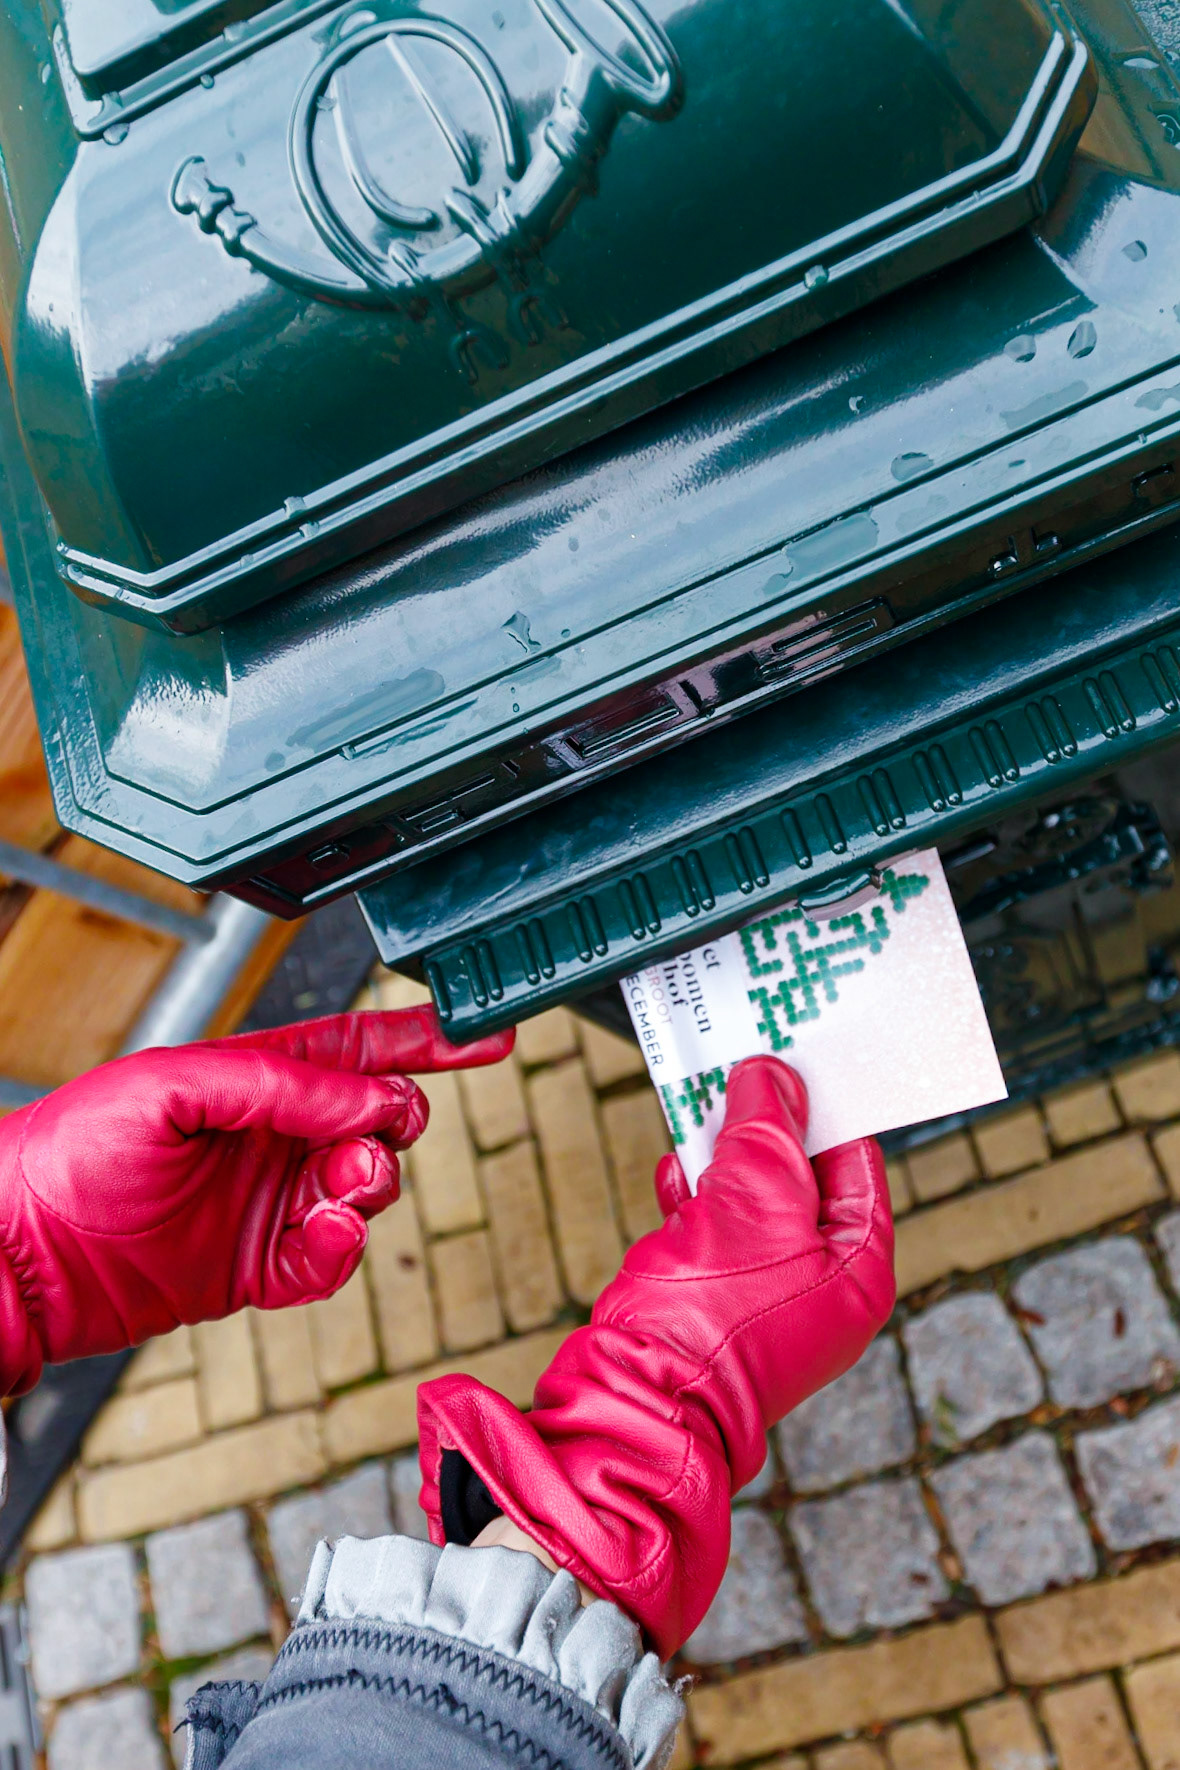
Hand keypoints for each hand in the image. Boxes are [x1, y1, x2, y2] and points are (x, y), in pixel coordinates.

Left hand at [0, 1006, 511, 1392]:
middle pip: (377, 1124)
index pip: (359, 1049)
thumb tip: (366, 1098)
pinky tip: (318, 1242)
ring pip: (364, 1194)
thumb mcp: (172, 1086)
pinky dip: (338, 1253)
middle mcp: (273, 1136)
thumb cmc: (74, 1148)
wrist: (22, 1254)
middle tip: (376, 1139)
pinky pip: (329, 1261)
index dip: (423, 1041)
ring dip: (367, 1191)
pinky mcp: (259, 1269)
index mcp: (257, 1077)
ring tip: (334, 1195)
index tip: (482, 1035)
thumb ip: (278, 1083)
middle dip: (395, 1128)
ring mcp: (270, 1202)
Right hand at [418, 1055, 893, 1655]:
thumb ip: (768, 1128)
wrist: (632, 1404)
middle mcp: (820, 1289)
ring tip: (697, 1115)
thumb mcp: (752, 1197)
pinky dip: (693, 1198)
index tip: (794, 1060)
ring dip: (721, 1158)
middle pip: (801, 1178)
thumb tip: (773, 1077)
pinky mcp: (711, 1304)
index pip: (856, 1163)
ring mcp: (764, 1299)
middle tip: (737, 1075)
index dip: (823, 1108)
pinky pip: (712, 1231)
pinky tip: (673, 1175)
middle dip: (763, 1129)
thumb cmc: (709, 1319)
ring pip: (749, 1200)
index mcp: (857, 1271)